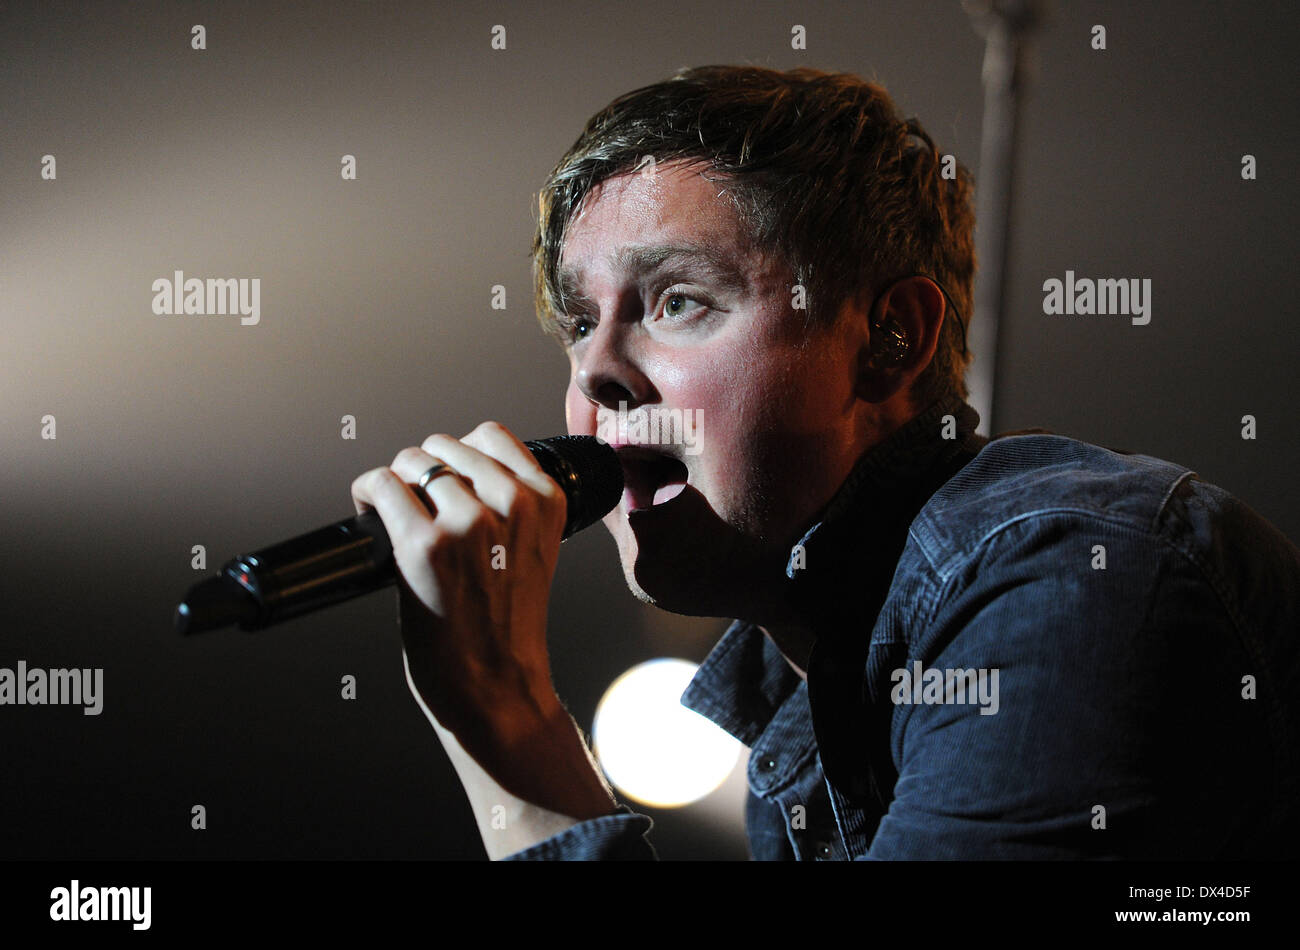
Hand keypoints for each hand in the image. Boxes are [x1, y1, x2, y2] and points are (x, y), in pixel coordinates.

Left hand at [350, 421, 568, 756]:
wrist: (496, 686)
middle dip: (423, 469)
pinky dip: (368, 492)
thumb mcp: (533, 551)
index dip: (458, 453)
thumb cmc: (507, 627)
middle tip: (413, 503)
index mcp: (546, 501)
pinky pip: (383, 486)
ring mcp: (468, 523)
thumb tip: (453, 470)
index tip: (444, 477)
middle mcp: (512, 504)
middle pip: (445, 446)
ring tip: (392, 509)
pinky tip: (368, 509)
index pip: (491, 436)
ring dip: (395, 481)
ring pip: (413, 460)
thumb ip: (512, 507)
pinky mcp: (424, 545)